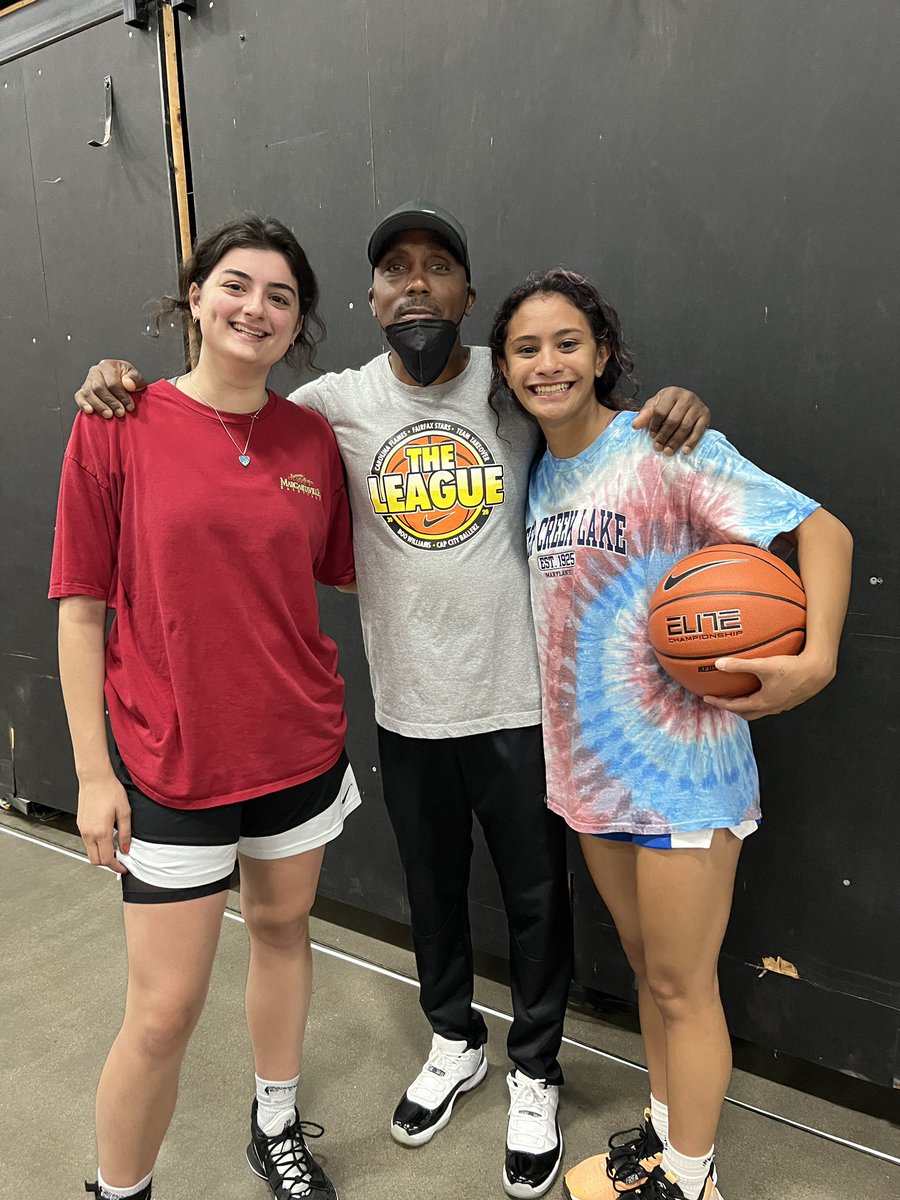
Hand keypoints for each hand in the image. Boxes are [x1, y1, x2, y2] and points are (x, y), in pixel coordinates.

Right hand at [75, 359, 146, 417]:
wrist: (123, 383)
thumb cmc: (129, 380)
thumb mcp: (136, 378)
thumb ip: (135, 379)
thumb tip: (128, 384)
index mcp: (108, 365)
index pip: (113, 382)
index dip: (122, 396)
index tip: (129, 407)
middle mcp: (95, 371)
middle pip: (99, 388)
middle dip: (111, 402)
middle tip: (120, 413)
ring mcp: (87, 381)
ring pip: (88, 393)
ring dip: (99, 406)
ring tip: (109, 415)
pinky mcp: (82, 391)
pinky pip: (79, 397)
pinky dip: (83, 404)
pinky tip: (90, 411)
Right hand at [76, 775, 131, 872]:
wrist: (94, 779)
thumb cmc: (109, 791)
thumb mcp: (125, 812)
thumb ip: (126, 833)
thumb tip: (126, 848)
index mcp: (101, 832)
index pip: (107, 859)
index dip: (116, 867)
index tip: (123, 867)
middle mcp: (89, 833)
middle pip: (95, 860)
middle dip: (107, 863)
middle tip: (119, 859)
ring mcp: (82, 829)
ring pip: (89, 852)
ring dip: (101, 854)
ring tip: (114, 845)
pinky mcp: (80, 824)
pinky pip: (86, 842)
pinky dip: (96, 845)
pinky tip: (106, 836)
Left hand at [632, 387, 709, 454]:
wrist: (687, 401)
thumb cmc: (668, 405)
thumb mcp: (654, 406)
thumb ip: (644, 415)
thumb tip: (635, 426)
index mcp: (671, 393)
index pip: (660, 411)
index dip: (654, 425)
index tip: (651, 436)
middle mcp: (686, 397)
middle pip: (672, 420)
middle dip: (664, 436)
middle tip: (658, 447)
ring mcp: (697, 405)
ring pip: (685, 426)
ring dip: (675, 441)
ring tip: (668, 451)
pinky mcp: (706, 414)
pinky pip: (698, 430)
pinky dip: (691, 442)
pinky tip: (684, 451)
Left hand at [703, 653, 835, 719]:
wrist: (818, 670)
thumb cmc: (792, 668)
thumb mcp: (763, 665)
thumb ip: (740, 665)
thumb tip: (719, 663)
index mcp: (763, 702)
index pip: (735, 707)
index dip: (719, 703)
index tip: (707, 698)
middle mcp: (772, 707)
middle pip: (746, 713)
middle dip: (732, 708)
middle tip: (721, 700)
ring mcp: (782, 705)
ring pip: (759, 710)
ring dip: (746, 705)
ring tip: (738, 695)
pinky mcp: (790, 700)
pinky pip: (770, 704)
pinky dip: (759, 699)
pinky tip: (760, 687)